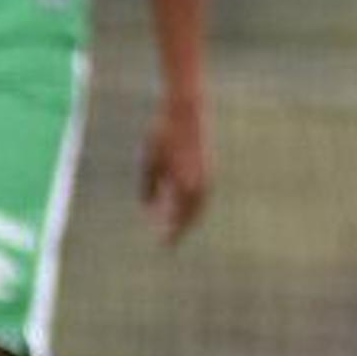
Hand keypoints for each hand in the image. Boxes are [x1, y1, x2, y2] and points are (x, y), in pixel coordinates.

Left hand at [140, 103, 210, 243]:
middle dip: (180, 229)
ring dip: (188, 218)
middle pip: (191, 217)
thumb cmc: (163, 133)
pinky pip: (201, 195)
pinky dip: (194, 205)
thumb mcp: (148, 160)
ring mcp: (207, 176)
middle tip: (169, 241)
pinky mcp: (208, 168)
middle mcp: (200, 184)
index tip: (163, 246)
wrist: (186, 110)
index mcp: (185, 185)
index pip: (178, 218)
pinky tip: (184, 204)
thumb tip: (148, 207)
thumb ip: (148, 186)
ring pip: (198, 206)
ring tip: (177, 226)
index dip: (171, 233)